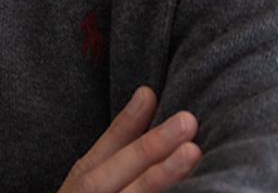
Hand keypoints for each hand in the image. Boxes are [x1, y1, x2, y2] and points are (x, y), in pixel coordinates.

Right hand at [58, 86, 200, 192]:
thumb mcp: (91, 177)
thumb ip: (118, 141)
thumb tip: (147, 95)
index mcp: (83, 184)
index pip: (107, 150)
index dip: (129, 123)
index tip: (151, 94)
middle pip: (125, 175)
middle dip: (154, 147)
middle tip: (187, 121)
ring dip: (164, 177)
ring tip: (194, 153)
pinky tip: (192, 191)